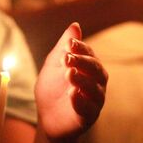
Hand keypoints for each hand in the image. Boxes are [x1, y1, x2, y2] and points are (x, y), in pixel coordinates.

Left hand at [35, 23, 106, 139]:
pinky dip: (81, 101)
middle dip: (82, 62)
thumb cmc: (52, 88)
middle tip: (67, 58)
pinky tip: (72, 94)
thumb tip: (75, 25)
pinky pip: (89, 109)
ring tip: (69, 74)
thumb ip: (64, 47)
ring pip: (95, 88)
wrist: (46, 116)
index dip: (81, 47)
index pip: (89, 53)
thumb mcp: (54, 65)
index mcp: (89, 67)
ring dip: (82, 80)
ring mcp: (95, 100)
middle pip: (96, 69)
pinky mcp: (89, 117)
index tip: (69, 44)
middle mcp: (96, 82)